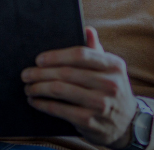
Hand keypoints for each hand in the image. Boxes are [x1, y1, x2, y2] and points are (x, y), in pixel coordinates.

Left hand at [21, 26, 136, 147]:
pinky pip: (59, 109)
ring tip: (28, 87)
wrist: (127, 123)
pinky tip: (35, 101)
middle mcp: (110, 84)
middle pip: (66, 73)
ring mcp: (100, 104)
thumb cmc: (112, 90)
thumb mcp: (111, 69)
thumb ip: (96, 50)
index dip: (56, 56)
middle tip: (26, 74)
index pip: (81, 54)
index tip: (39, 59)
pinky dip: (43, 104)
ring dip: (38, 88)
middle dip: (41, 73)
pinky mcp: (90, 121)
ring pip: (60, 90)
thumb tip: (87, 29)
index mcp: (114, 65)